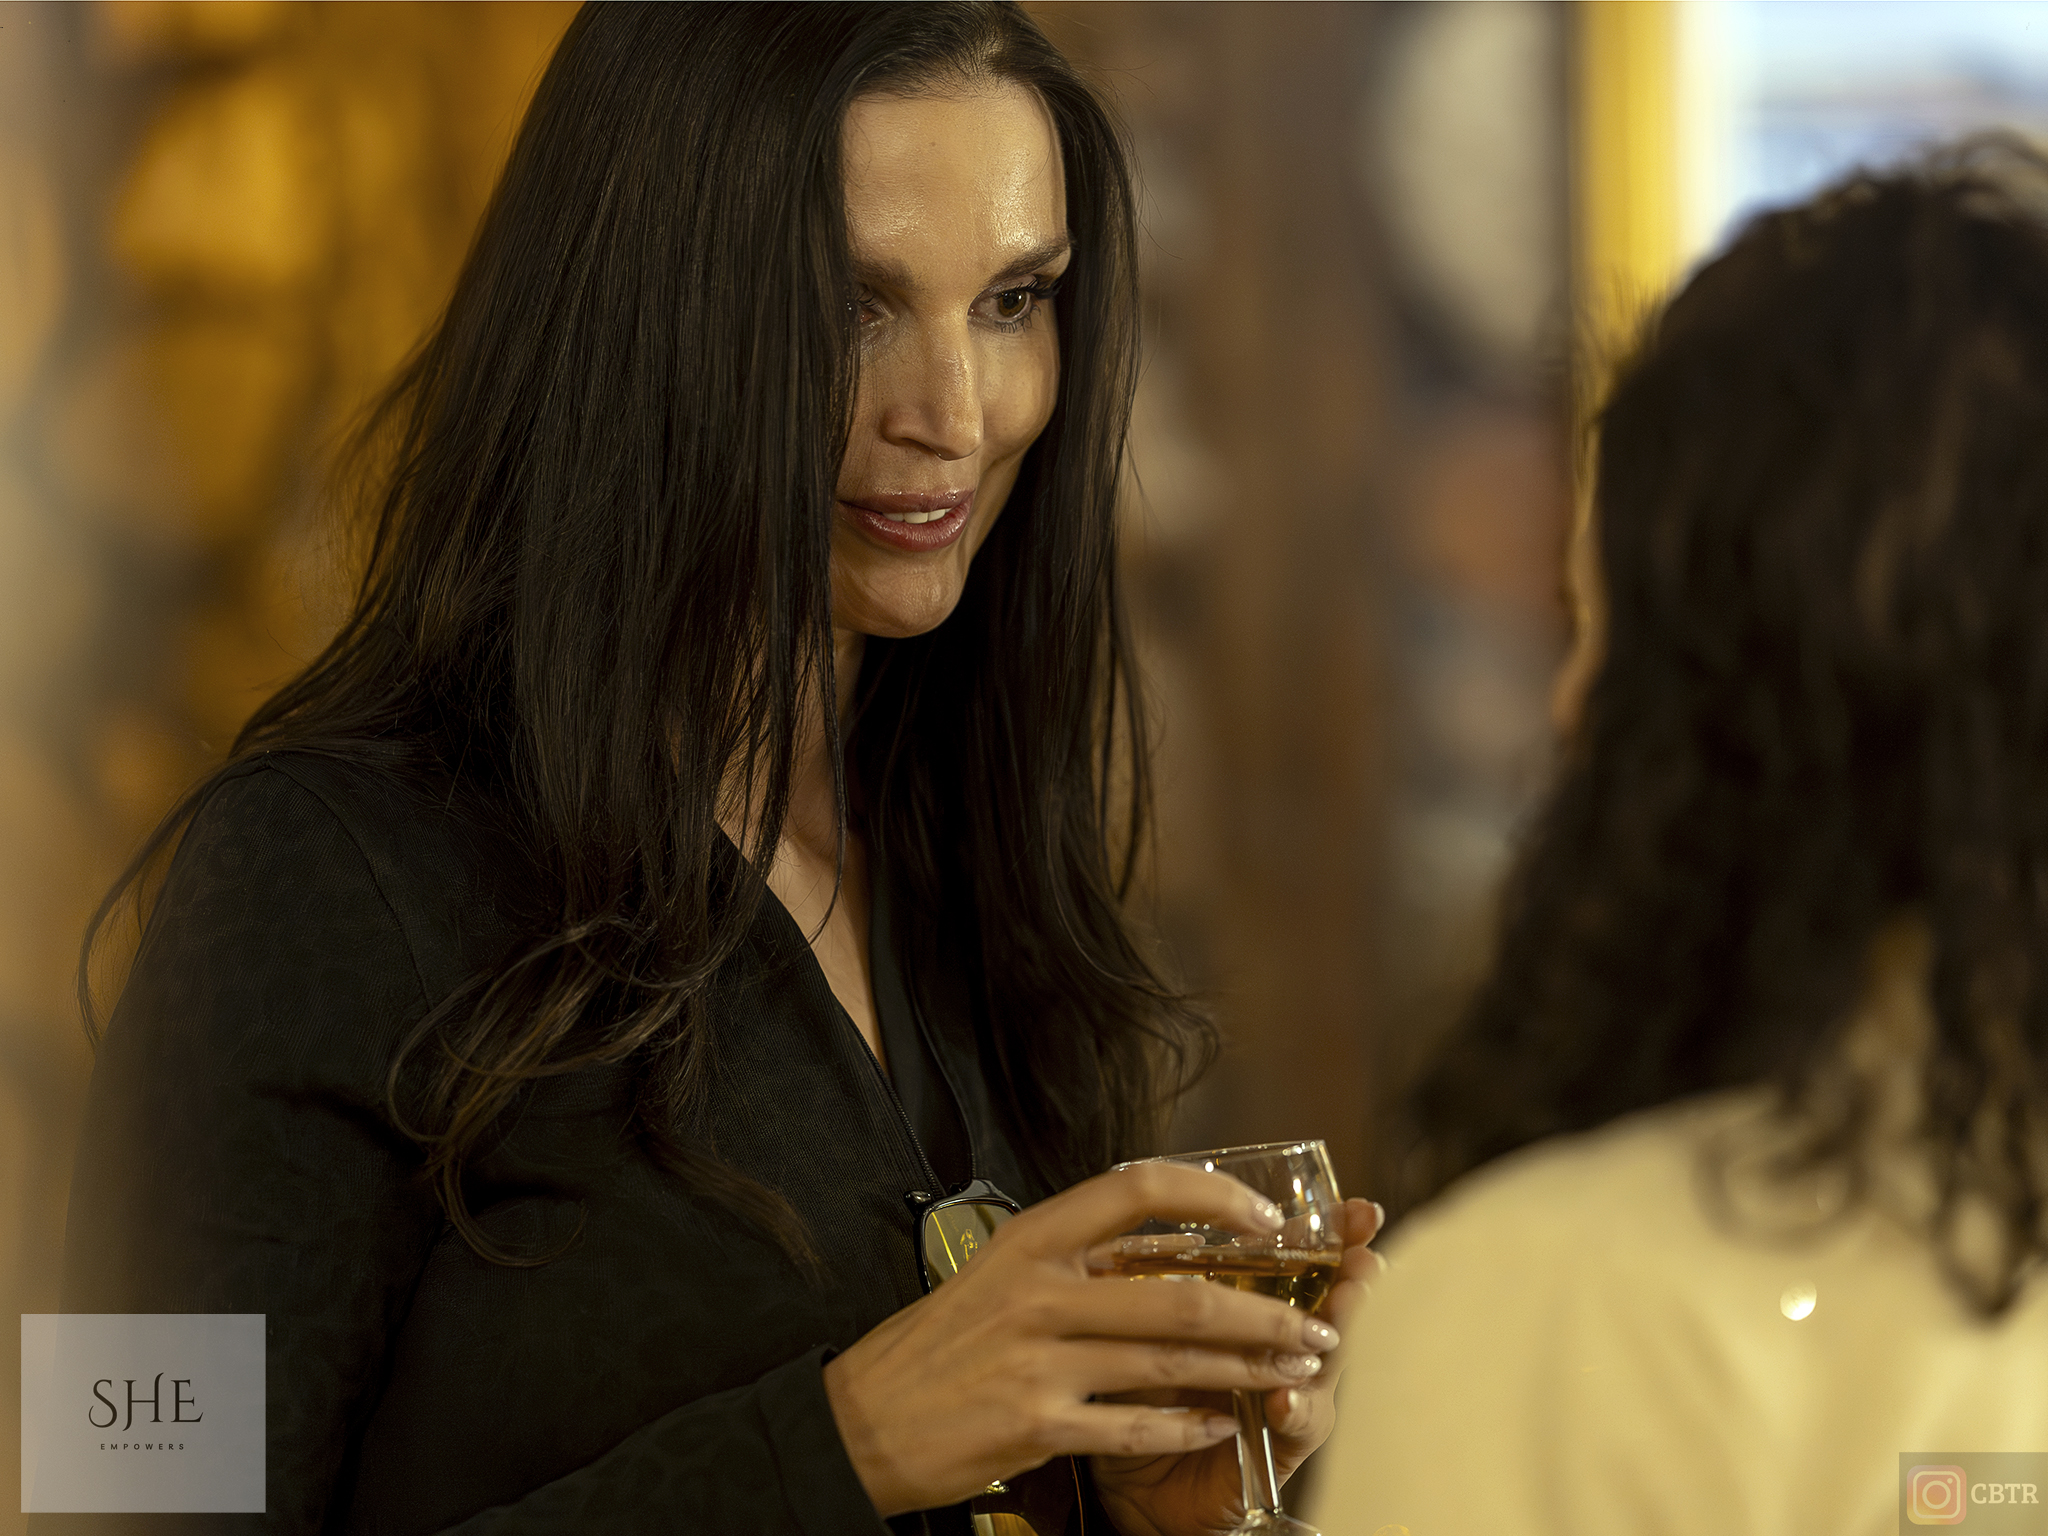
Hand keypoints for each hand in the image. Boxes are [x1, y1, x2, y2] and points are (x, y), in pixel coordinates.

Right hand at [820, 1162, 1344, 1517]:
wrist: (860, 1420)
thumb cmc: (937, 1343)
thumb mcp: (996, 1272)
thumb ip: (1072, 1257)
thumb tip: (1161, 1242)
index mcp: (1032, 1239)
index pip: (1138, 1189)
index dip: (1214, 1199)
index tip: (1265, 1218)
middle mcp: (1039, 1292)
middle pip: (1181, 1294)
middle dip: (1264, 1313)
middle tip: (1315, 1327)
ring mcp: (1040, 1361)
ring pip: (1173, 1361)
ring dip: (1246, 1368)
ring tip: (1292, 1371)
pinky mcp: (1038, 1425)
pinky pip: (1137, 1423)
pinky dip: (1190, 1425)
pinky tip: (1221, 1425)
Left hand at [1088, 1196, 1385, 1535]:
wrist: (1139, 1480)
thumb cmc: (1143, 1392)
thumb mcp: (1150, 1328)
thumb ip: (1170, 1289)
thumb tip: (1174, 1234)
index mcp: (1253, 1304)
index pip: (1302, 1259)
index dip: (1333, 1233)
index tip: (1357, 1210)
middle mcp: (1282, 1344)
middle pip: (1330, 1301)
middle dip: (1355, 1276)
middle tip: (1365, 1257)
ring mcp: (1291, 1390)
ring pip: (1328, 1357)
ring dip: (1340, 1332)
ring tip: (1346, 1307)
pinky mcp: (1284, 1443)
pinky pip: (1298, 1423)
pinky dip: (1295, 1409)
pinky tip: (1287, 1399)